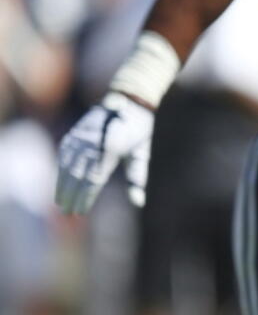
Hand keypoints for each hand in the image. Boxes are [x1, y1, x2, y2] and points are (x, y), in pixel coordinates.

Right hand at [56, 92, 153, 212]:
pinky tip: (59, 183)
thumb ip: (138, 177)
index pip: (94, 179)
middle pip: (77, 174)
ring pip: (67, 165)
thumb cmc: (139, 131)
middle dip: (71, 195)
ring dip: (62, 185)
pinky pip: (64, 154)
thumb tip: (139, 202)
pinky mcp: (76, 133)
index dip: (85, 197)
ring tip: (60, 203)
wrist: (130, 101)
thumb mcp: (142, 153)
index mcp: (112, 149)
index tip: (81, 212)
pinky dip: (60, 170)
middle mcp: (93, 142)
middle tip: (67, 214)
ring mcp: (82, 136)